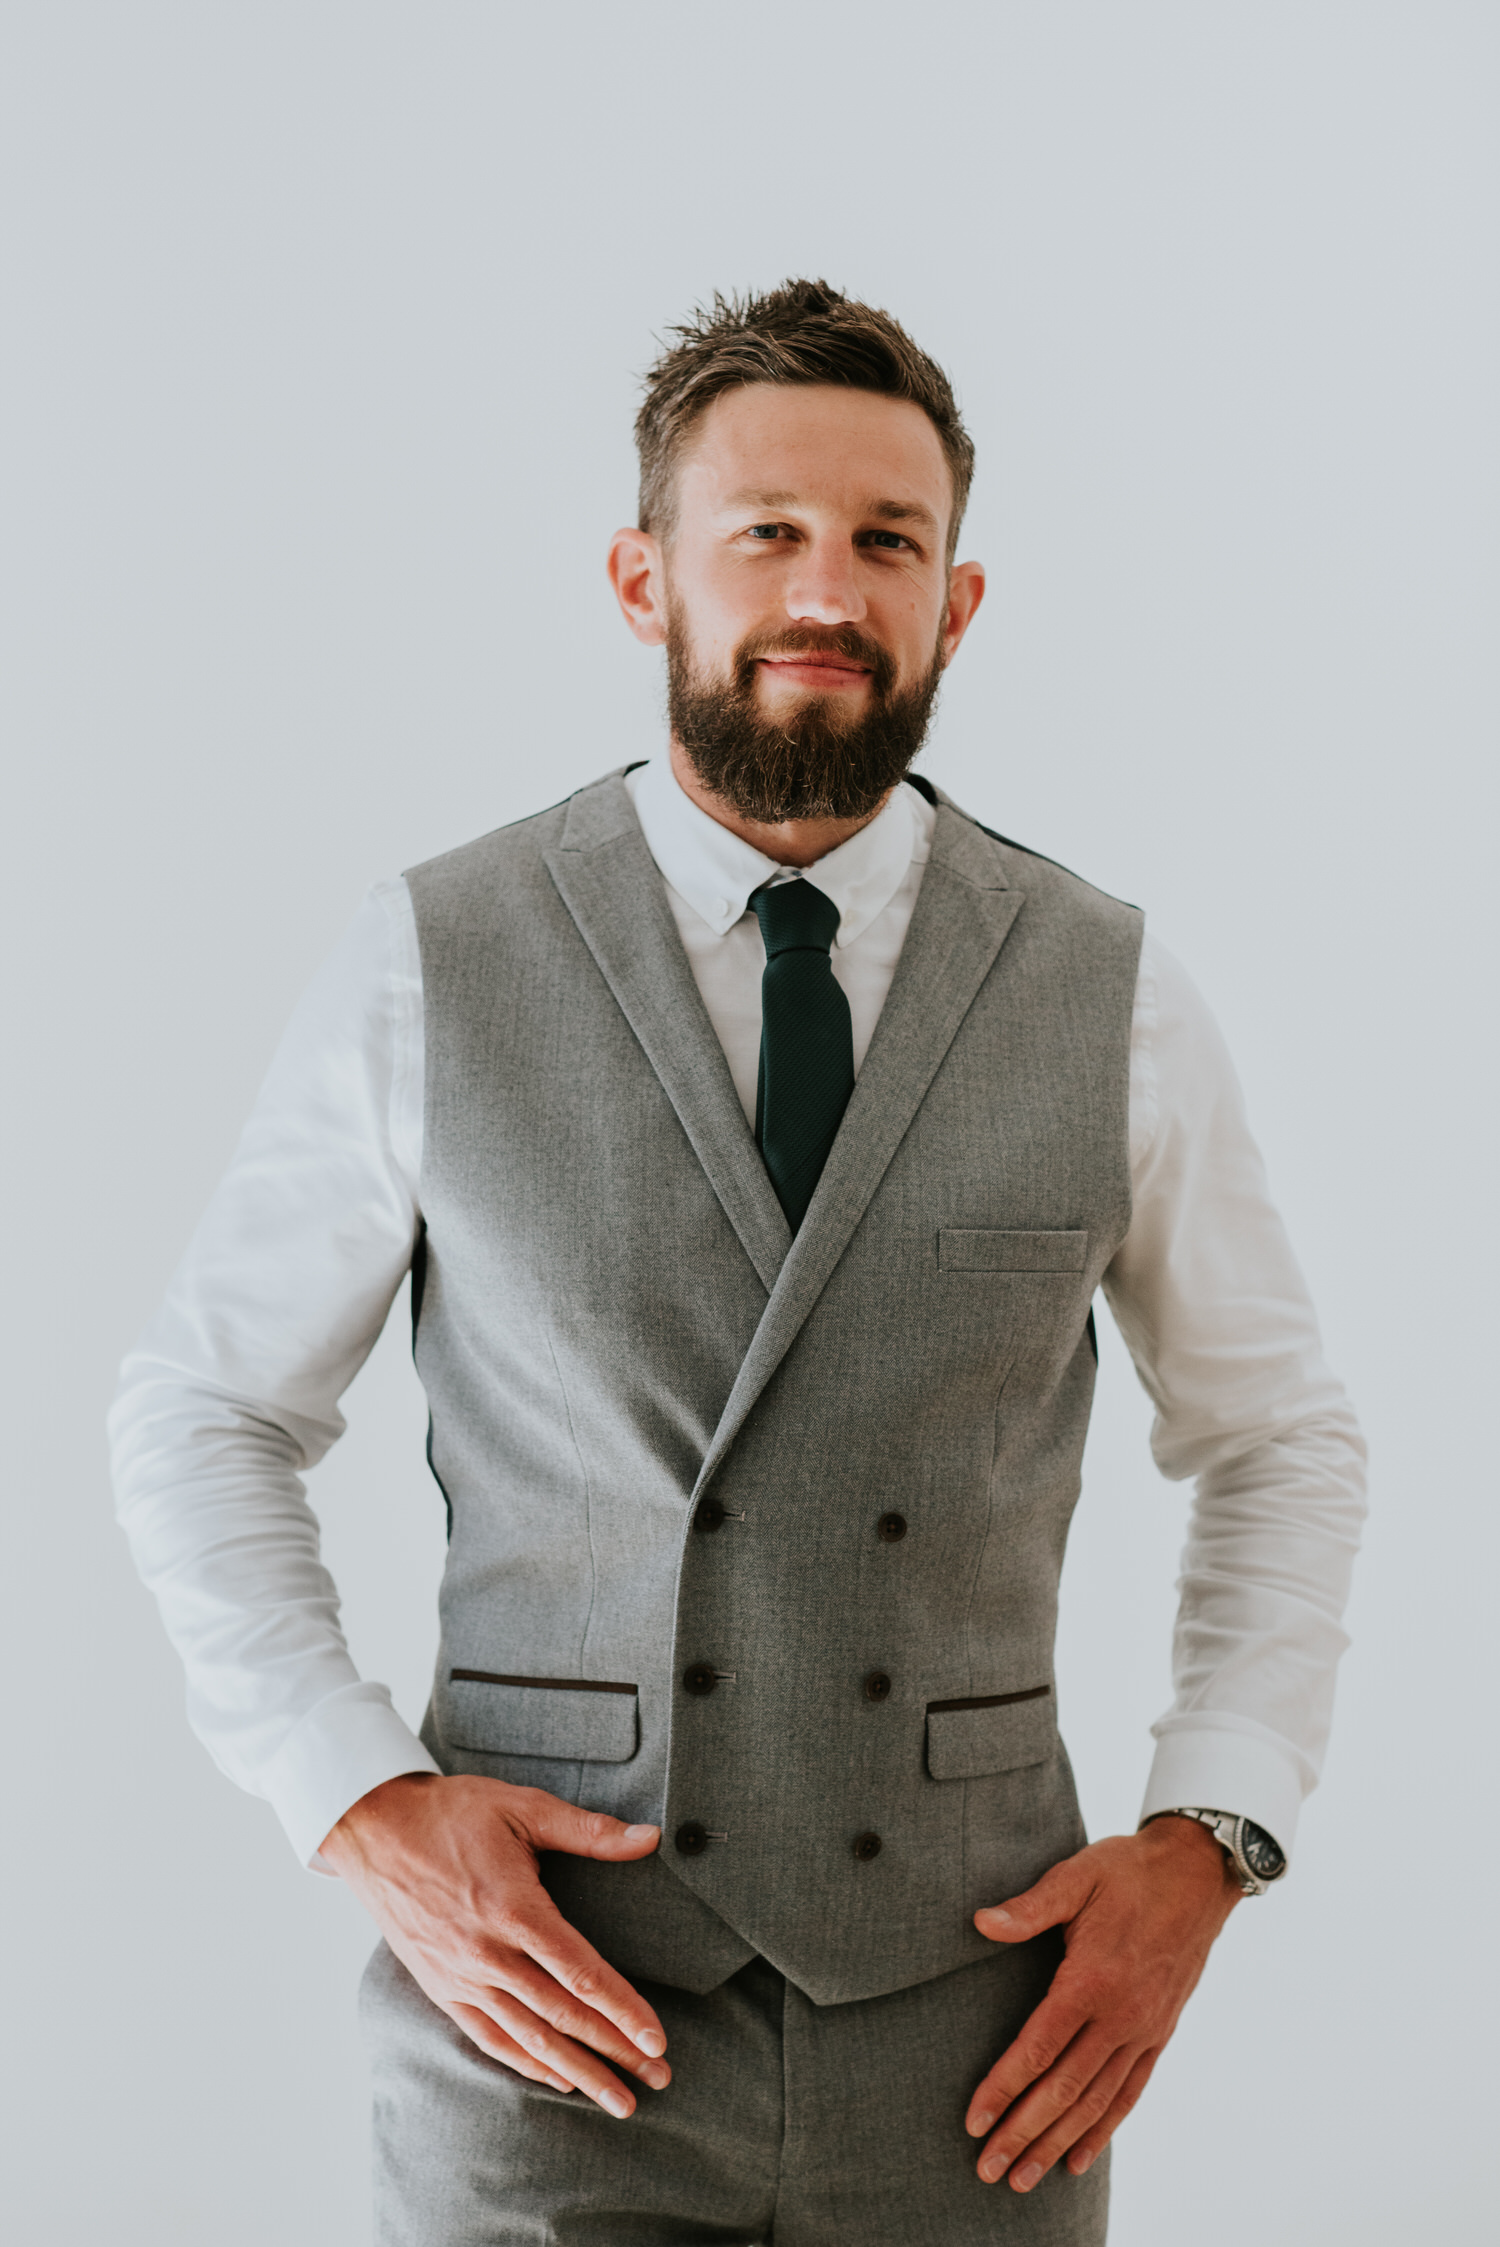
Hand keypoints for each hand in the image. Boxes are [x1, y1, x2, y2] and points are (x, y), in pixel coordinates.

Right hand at [320, 1772, 668, 2116]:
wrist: (374, 1830)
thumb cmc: (453, 1814)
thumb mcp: (524, 1808)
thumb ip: (589, 1831)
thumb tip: (650, 1837)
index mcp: (514, 1909)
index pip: (580, 1972)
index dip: (623, 2010)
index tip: (657, 2042)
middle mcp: (488, 1954)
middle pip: (563, 2015)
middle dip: (615, 2051)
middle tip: (659, 2080)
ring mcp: (463, 1977)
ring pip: (530, 2036)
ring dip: (578, 2072)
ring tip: (618, 2100)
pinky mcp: (442, 1988)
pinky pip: (490, 2037)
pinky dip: (527, 2062)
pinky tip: (559, 2079)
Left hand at [966, 1817, 1240, 2189]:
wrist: (1198, 1872)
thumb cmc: (1130, 1870)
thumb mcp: (1077, 1875)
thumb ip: (1030, 1907)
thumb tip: (981, 1923)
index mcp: (1093, 1978)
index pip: (1040, 2047)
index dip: (1004, 2087)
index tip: (974, 2120)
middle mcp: (1121, 2015)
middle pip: (1065, 2089)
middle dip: (1023, 2132)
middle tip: (987, 2170)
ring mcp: (1144, 2029)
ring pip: (1096, 2101)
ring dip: (1057, 2142)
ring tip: (1023, 2177)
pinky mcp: (1160, 2033)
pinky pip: (1130, 2092)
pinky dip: (1104, 2129)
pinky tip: (1079, 2156)